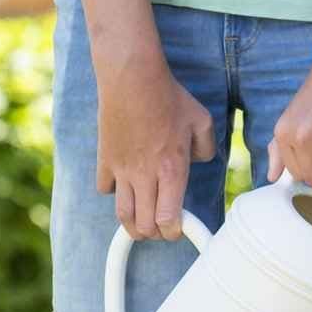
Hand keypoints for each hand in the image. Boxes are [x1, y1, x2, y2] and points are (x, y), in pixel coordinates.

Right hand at [97, 57, 215, 239]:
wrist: (132, 76)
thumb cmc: (170, 97)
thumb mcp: (202, 121)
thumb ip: (207, 148)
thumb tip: (200, 162)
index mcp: (172, 171)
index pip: (168, 220)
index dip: (174, 231)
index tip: (179, 227)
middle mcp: (145, 176)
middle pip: (145, 227)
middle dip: (155, 234)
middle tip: (162, 227)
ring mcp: (122, 170)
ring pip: (123, 215)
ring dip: (133, 225)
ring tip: (142, 221)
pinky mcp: (105, 159)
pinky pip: (105, 189)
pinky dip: (114, 193)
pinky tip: (124, 186)